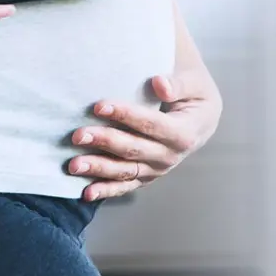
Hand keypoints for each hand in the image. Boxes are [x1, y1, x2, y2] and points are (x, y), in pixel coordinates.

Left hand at [68, 69, 222, 201]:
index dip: (126, 115)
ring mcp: (158, 169)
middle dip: (104, 142)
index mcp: (184, 132)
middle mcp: (171, 156)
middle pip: (134, 150)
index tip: (98, 106)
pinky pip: (126, 185)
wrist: (201, 116)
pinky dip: (106, 190)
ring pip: (126, 171)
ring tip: (74, 165)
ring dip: (99, 168)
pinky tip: (86, 193)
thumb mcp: (194, 82)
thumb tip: (160, 84)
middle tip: (77, 135)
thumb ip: (178, 84)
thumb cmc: (194, 93)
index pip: (151, 124)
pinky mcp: (147, 175)